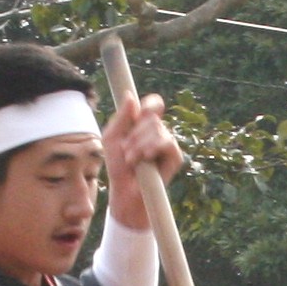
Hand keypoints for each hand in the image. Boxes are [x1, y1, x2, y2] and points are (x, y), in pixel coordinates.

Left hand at [103, 91, 183, 224]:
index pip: (154, 104)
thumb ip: (120, 117)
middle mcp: (158, 131)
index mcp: (144, 124)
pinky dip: (153, 148)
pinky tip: (145, 159)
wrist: (124, 190)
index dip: (150, 104)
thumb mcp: (111, 138)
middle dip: (135, 134)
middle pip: (152, 116)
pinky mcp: (175, 156)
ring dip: (139, 145)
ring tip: (132, 160)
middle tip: (126, 150)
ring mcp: (167, 143)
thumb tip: (130, 95)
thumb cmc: (117, 165)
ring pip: (157, 129)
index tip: (139, 111)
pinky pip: (167, 142)